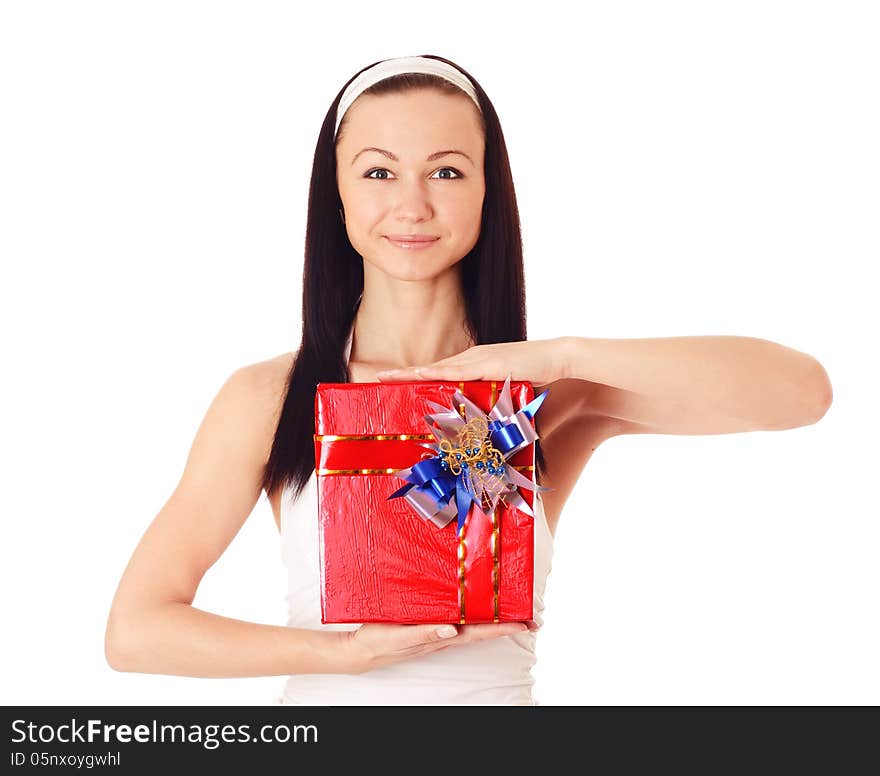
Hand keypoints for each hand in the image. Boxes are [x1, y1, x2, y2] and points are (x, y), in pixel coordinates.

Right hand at [340, 620, 537, 674]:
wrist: (360, 648)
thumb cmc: (380, 642)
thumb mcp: (400, 637)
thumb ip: (425, 634)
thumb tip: (452, 630)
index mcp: (441, 637)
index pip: (479, 632)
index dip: (502, 628)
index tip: (526, 624)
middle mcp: (444, 634)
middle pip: (481, 628)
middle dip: (504, 624)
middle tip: (529, 617)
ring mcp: (436, 630)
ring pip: (470, 623)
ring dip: (490, 618)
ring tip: (509, 610)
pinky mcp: (426, 624)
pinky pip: (454, 618)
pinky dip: (469, 612)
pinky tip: (473, 605)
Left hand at [375, 338, 569, 388]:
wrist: (559, 357)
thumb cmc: (538, 376)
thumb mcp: (510, 391)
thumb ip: (495, 402)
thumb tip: (486, 424)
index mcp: (474, 365)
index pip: (439, 372)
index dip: (416, 377)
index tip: (395, 383)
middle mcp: (470, 358)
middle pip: (430, 369)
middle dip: (403, 375)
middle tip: (377, 379)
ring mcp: (477, 359)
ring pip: (435, 368)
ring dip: (410, 374)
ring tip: (386, 378)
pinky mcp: (485, 363)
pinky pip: (453, 370)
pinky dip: (433, 373)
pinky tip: (416, 375)